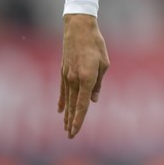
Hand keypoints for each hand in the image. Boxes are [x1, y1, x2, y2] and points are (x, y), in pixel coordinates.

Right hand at [58, 14, 108, 137]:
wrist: (78, 28)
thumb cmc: (95, 44)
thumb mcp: (104, 63)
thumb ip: (98, 83)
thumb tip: (93, 99)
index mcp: (86, 77)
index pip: (82, 104)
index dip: (79, 119)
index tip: (75, 130)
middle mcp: (74, 79)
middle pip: (73, 104)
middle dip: (71, 121)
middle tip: (70, 135)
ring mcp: (67, 75)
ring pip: (67, 99)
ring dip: (66, 114)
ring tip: (65, 127)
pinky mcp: (63, 71)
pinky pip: (62, 90)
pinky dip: (62, 101)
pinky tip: (59, 110)